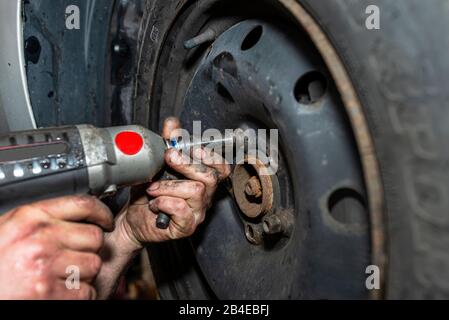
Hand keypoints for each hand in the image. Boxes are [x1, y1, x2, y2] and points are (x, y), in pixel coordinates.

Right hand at [0, 196, 113, 298]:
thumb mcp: (8, 230)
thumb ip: (39, 219)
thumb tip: (74, 215)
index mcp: (30, 218)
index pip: (83, 204)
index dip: (101, 212)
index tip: (105, 219)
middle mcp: (41, 239)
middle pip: (95, 237)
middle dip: (88, 248)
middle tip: (73, 257)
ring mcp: (48, 268)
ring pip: (94, 264)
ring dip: (84, 273)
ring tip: (62, 276)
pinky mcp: (53, 295)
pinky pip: (87, 291)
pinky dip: (79, 295)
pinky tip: (60, 293)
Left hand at [118, 117, 230, 246]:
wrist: (132, 217)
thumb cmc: (148, 192)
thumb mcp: (156, 163)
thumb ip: (168, 142)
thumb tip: (173, 123)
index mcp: (202, 180)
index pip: (221, 168)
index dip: (210, 156)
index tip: (190, 148)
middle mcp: (205, 196)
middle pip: (210, 177)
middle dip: (187, 164)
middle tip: (168, 158)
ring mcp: (197, 212)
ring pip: (196, 191)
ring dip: (169, 185)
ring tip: (153, 188)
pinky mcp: (186, 226)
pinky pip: (181, 210)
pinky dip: (164, 202)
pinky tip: (154, 203)